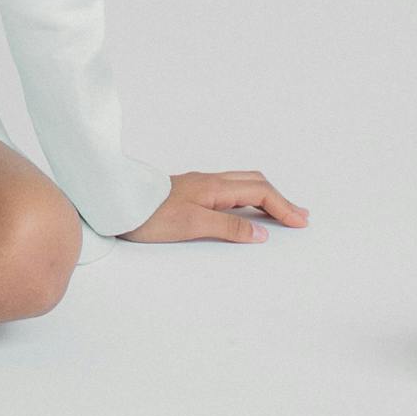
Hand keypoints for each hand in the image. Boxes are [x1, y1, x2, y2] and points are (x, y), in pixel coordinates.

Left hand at [119, 167, 309, 244]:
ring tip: (282, 212)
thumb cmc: (148, 215)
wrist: (116, 203)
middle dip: (280, 199)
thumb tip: (261, 234)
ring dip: (267, 196)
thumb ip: (227, 227)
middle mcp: (210, 181)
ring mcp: (200, 185)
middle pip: (255, 183)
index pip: (259, 192)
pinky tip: (248, 208)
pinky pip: (231, 189)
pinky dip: (249, 197)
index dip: (282, 207)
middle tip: (300, 216)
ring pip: (243, 184)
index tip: (300, 222)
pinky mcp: (191, 192)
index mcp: (214, 187)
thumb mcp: (192, 225)